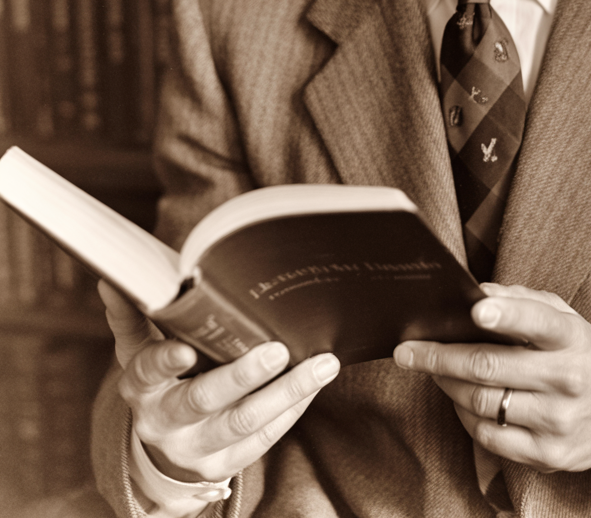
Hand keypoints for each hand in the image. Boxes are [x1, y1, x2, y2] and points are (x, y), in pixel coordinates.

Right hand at [99, 280, 340, 482]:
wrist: (161, 454)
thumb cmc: (159, 382)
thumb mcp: (138, 352)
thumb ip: (132, 316)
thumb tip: (112, 279)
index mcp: (142, 386)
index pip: (149, 370)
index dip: (166, 360)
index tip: (186, 349)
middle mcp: (165, 421)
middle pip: (205, 399)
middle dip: (243, 375)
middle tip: (277, 350)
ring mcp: (196, 447)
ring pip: (245, 421)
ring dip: (288, 391)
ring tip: (323, 364)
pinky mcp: (225, 465)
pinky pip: (265, 436)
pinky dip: (293, 408)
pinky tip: (315, 383)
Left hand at [393, 283, 590, 473]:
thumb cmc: (584, 354)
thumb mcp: (565, 318)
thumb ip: (523, 302)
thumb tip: (478, 294)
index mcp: (572, 338)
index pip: (538, 322)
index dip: (505, 316)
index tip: (474, 310)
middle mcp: (568, 379)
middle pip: (490, 368)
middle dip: (440, 357)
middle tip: (408, 350)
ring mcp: (559, 422)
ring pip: (483, 404)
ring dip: (447, 385)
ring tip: (431, 371)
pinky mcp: (550, 456)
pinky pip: (490, 437)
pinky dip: (465, 417)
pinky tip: (459, 400)